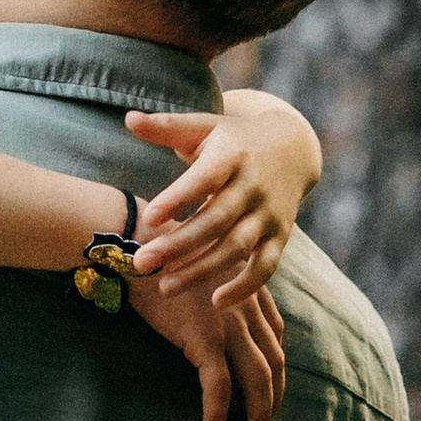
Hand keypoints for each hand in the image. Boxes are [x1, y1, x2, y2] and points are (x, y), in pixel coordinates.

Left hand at [126, 93, 321, 315]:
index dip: (179, 197)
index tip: (150, 217)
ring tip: (165, 287)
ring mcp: (269, 214)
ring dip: (201, 270)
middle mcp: (253, 186)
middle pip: (216, 220)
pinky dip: (246, 287)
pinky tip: (217, 302)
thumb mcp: (203, 126)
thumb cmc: (231, 139)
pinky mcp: (280, 236)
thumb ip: (166, 127)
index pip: (205, 178)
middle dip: (179, 244)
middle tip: (142, 263)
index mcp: (232, 155)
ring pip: (236, 247)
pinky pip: (266, 266)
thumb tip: (129, 118)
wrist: (291, 147)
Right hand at [128, 263, 285, 420]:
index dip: (275, 361)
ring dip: (259, 409)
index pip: (275, 332)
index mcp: (247, 289)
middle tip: (267, 418)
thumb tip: (204, 309)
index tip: (270, 381)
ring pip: (258, 378)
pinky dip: (218, 413)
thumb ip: (215, 288)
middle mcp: (246, 307)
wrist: (138, 248)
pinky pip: (219, 386)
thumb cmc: (160, 256)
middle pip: (274, 359)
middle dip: (275, 393)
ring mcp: (229, 324)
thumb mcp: (201, 267)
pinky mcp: (205, 339)